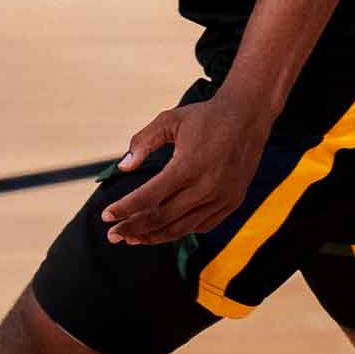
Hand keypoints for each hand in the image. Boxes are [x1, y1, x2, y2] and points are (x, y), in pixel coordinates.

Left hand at [100, 95, 272, 244]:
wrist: (249, 115)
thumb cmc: (206, 116)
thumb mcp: (170, 120)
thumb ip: (143, 142)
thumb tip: (123, 168)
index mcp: (189, 165)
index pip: (149, 197)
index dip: (124, 209)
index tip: (105, 216)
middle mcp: (207, 186)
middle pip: (162, 218)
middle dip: (133, 228)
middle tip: (113, 235)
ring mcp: (223, 197)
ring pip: (182, 228)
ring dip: (154, 236)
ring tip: (133, 238)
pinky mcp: (233, 201)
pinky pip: (202, 225)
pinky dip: (180, 230)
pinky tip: (164, 229)